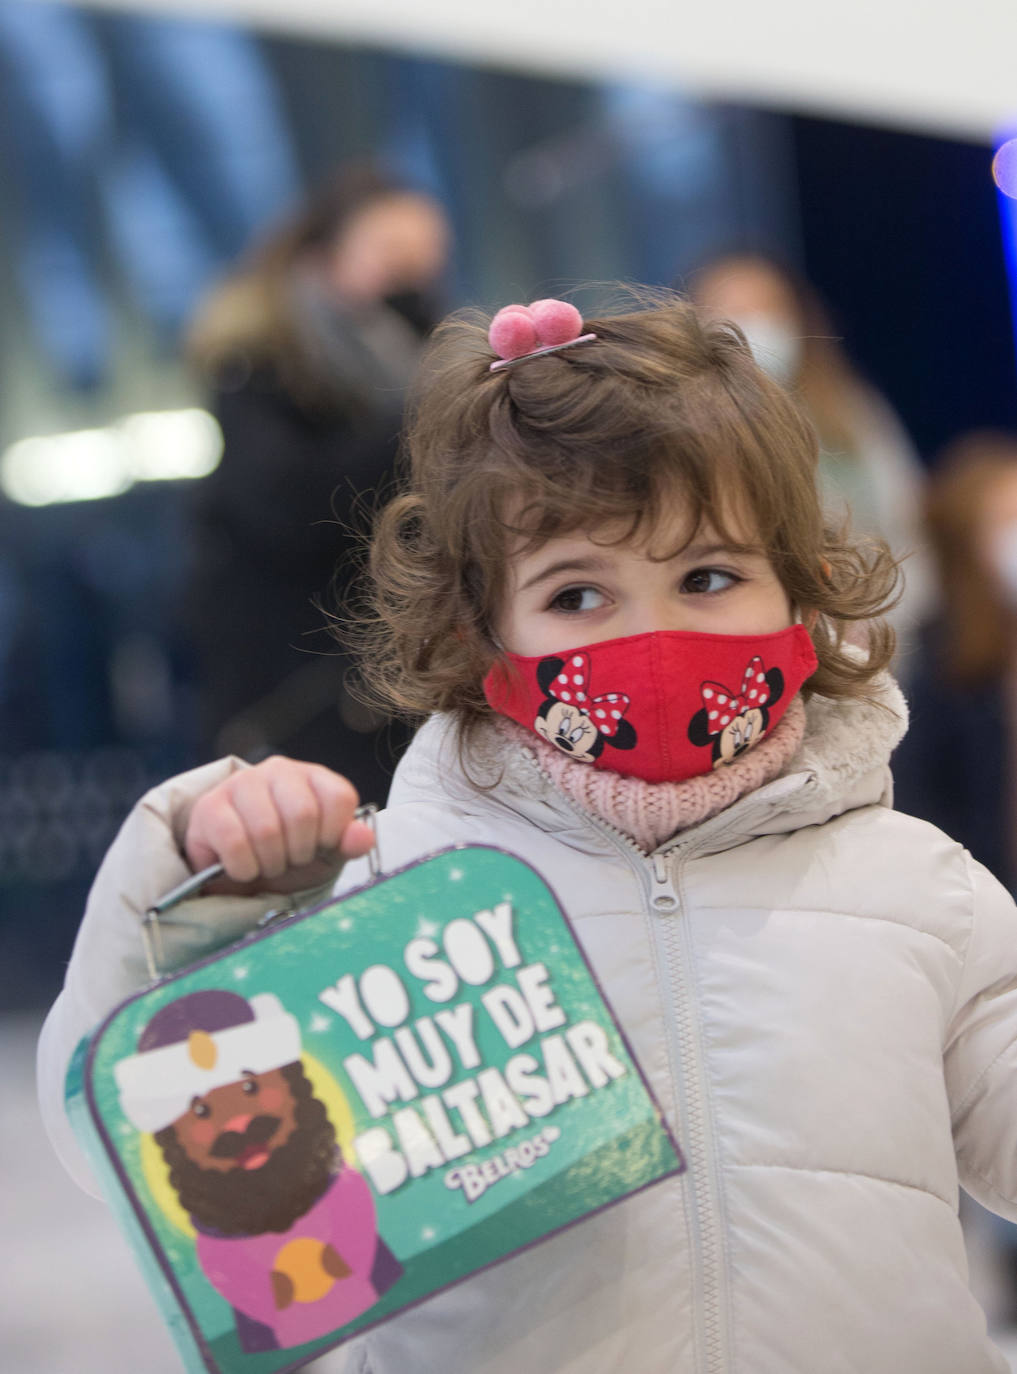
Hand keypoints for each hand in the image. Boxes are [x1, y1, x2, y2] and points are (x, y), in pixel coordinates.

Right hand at [184, 756, 375, 895]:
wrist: (240, 873)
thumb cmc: (288, 856)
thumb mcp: (327, 854)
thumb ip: (348, 843)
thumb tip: (363, 837)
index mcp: (314, 777)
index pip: (340, 797)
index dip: (333, 834)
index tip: (320, 847)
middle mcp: (278, 771)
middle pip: (303, 814)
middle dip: (298, 853)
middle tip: (288, 860)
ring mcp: (241, 784)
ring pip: (267, 830)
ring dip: (270, 863)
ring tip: (266, 863)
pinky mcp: (209, 806)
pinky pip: (234, 842)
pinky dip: (243, 868)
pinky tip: (242, 867)